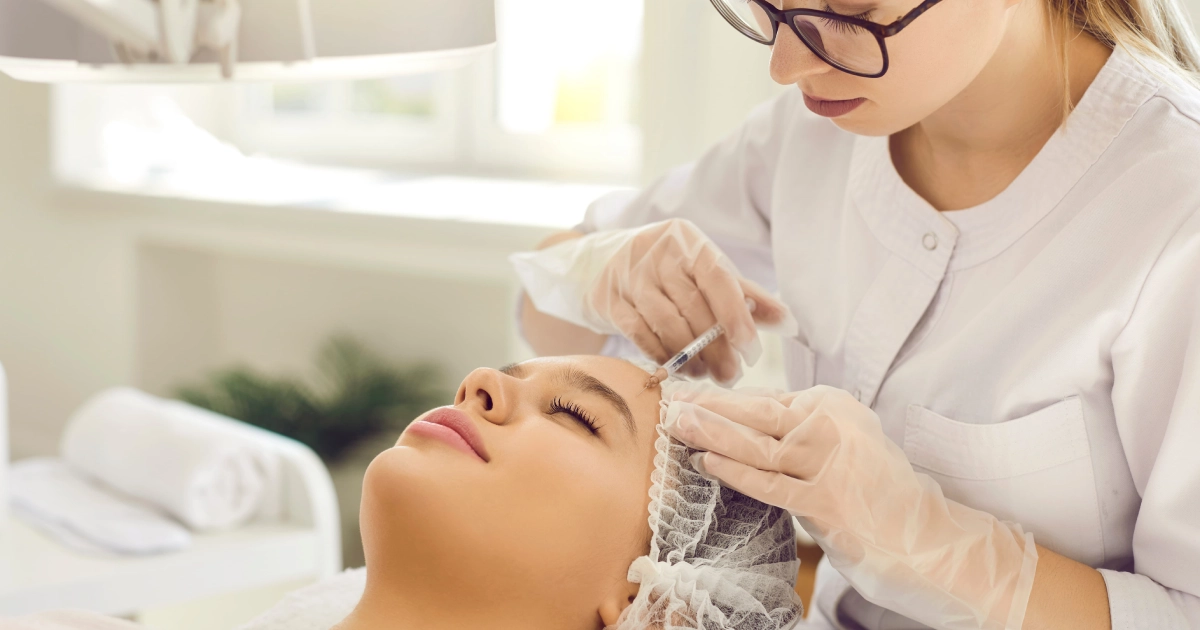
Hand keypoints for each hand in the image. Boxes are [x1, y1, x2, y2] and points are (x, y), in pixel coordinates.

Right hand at [511, 219, 795, 382]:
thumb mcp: (705, 272)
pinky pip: (639, 335)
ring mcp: (628, 275)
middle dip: (716, 346)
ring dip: (690, 357)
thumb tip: (790, 322)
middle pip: (693, 306)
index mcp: (687, 240)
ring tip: (707, 374)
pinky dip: (662, 356)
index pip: (717, 276)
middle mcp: (656, 252)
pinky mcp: (608, 299)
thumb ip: (744, 295)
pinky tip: (678, 369)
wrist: (604, 262)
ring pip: (666, 323)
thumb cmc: (670, 271)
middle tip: (731, 375)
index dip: (736, 314)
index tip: (750, 348)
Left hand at [663, 384, 1038, 629]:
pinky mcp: (825, 499)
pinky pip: (770, 483)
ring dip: (711, 433)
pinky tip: (706, 463)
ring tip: (677, 425)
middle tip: (668, 400)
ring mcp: (828, 461)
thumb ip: (799, 427)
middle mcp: (829, 425)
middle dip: (707, 406)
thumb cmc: (875, 487)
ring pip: (756, 444)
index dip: (720, 397)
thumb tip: (741, 418)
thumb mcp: (842, 439)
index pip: (764, 398)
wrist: (922, 531)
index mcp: (831, 403)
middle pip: (755, 413)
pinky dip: (735, 472)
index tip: (687, 393)